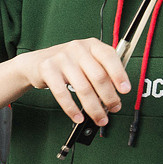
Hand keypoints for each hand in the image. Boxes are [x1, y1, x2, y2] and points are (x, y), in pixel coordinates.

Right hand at [15, 37, 129, 126]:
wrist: (37, 62)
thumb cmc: (68, 64)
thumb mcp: (87, 60)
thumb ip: (103, 71)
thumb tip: (118, 93)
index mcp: (92, 45)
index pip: (109, 57)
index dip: (119, 74)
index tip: (125, 90)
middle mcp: (78, 48)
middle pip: (98, 76)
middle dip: (109, 97)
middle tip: (113, 109)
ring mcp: (62, 58)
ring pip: (83, 88)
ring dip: (94, 108)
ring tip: (99, 118)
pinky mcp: (48, 70)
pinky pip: (63, 94)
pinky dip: (72, 109)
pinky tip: (78, 117)